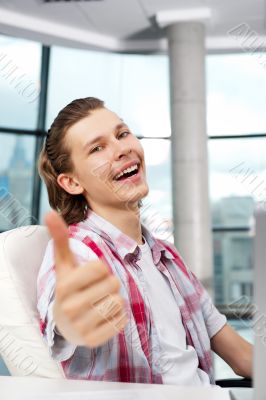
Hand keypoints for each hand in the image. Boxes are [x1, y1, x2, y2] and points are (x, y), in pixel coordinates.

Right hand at [45, 210, 127, 347]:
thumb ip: (60, 239)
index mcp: (64, 285)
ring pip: (118, 301)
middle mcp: (70, 307)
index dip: (101, 268)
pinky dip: (118, 316)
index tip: (91, 275)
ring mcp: (81, 327)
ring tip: (100, 302)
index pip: (101, 267)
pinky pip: (121, 320)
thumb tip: (50, 213)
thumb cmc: (70, 287)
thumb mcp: (65, 265)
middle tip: (97, 290)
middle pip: (113, 283)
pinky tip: (104, 316)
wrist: (65, 323)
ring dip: (115, 299)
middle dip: (109, 284)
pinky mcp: (93, 341)